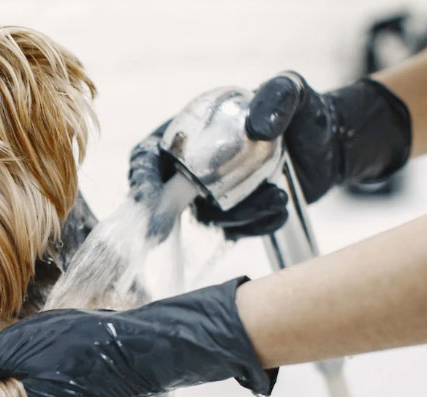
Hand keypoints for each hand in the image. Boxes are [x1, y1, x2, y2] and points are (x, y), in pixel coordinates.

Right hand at [131, 73, 410, 239]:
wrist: (329, 144)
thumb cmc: (301, 110)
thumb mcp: (291, 91)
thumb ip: (275, 98)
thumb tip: (256, 129)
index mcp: (187, 134)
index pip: (147, 158)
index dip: (141, 179)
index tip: (147, 197)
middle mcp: (192, 168)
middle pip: (163, 198)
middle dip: (162, 218)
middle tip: (163, 233)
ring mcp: (212, 195)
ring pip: (205, 219)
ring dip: (236, 217)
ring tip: (275, 198)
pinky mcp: (235, 216)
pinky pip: (235, 230)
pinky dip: (256, 224)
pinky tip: (280, 205)